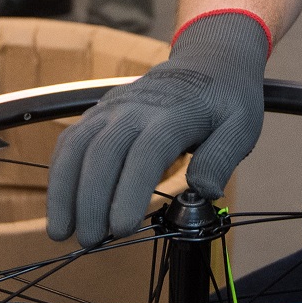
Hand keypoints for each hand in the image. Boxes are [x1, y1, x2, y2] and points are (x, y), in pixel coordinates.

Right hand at [46, 12, 269, 246]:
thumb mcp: (242, 126)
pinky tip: (60, 207)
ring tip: (61, 232)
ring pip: (76, 146)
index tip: (121, 229)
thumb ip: (222, 157)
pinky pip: (69, 142)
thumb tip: (204, 191)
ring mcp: (112, 108)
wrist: (210, 60)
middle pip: (103, 153)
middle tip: (90, 242)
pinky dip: (59, 175)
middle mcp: (135, 108)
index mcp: (173, 115)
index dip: (129, 192)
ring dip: (64, 190)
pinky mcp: (98, 113)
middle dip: (91, 200)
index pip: (145, 155)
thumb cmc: (227, 100)